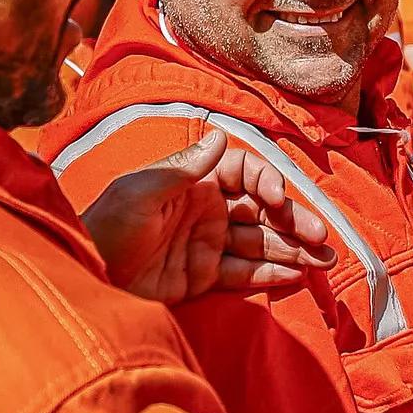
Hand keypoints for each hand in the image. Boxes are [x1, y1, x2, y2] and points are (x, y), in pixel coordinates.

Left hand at [82, 131, 334, 303]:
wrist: (87, 272)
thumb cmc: (106, 223)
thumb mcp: (141, 191)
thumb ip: (183, 167)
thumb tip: (219, 136)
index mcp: (196, 182)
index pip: (245, 173)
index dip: (267, 183)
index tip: (278, 201)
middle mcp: (209, 209)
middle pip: (261, 212)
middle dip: (293, 222)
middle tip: (322, 239)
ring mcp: (208, 243)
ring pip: (260, 243)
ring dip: (293, 250)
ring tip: (325, 262)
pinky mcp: (202, 276)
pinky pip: (244, 273)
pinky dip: (271, 275)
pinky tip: (298, 277)